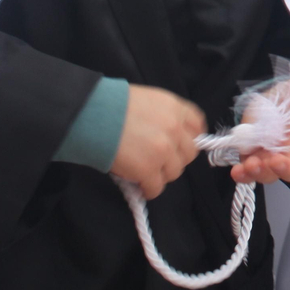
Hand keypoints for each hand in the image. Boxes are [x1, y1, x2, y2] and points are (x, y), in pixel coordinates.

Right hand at [111, 85, 204, 199]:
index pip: (197, 126)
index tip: (180, 146)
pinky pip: (157, 187)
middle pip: (189, 153)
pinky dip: (149, 189)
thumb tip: (167, 134)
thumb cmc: (112, 104)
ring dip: (161, 174)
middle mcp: (175, 128)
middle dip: (175, 158)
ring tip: (146, 173)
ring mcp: (164, 150)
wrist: (92, 114)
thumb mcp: (147, 100)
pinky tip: (140, 187)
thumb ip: (163, 115)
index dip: (189, 138)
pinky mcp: (148, 169)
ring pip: (174, 172)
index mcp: (175, 108)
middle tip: (159, 161)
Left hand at [229, 75, 289, 185]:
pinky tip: (238, 171)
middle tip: (277, 160)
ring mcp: (273, 158)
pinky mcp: (253, 158)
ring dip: (262, 172)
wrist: (272, 96)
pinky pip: (249, 173)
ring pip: (270, 175)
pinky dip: (244, 175)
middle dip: (287, 168)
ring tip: (254, 163)